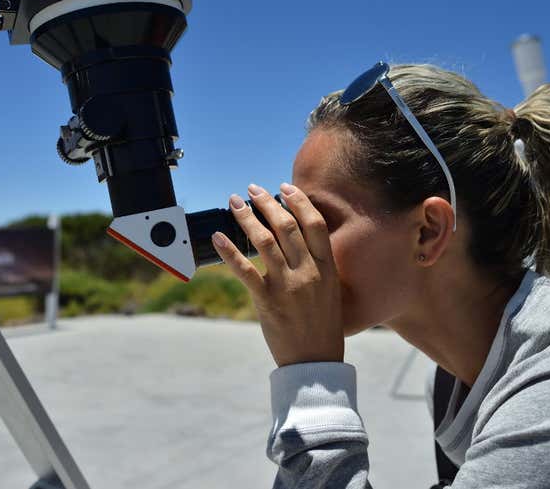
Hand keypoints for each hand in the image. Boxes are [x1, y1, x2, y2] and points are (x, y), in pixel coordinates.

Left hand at [211, 183, 343, 366]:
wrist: (315, 362)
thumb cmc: (323, 327)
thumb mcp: (331, 291)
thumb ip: (318, 266)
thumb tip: (297, 241)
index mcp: (327, 268)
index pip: (314, 224)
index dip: (299, 201)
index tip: (285, 187)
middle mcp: (309, 272)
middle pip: (287, 225)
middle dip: (267, 202)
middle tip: (253, 190)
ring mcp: (287, 285)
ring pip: (264, 240)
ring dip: (247, 217)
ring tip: (235, 203)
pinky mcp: (267, 301)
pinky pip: (244, 270)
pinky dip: (229, 251)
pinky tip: (218, 238)